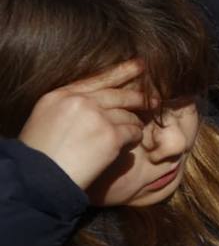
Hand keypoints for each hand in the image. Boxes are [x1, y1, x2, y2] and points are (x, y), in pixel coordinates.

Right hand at [18, 60, 150, 189]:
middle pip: (118, 95)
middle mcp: (80, 102)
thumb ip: (69, 105)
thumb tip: (95, 101)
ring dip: (134, 123)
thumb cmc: (39, 155)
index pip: (97, 78)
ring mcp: (97, 117)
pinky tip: (130, 143)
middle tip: (153, 100)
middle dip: (139, 98)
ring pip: (128, 115)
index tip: (140, 65)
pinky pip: (132, 132)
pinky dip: (134, 137)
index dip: (123, 70)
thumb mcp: (45, 119)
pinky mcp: (110, 136)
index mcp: (60, 95)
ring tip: (135, 130)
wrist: (37, 181)